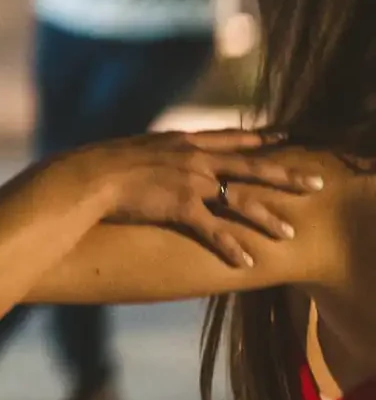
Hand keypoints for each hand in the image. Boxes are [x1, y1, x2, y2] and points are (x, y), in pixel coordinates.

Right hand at [54, 130, 321, 267]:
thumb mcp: (132, 147)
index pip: (228, 137)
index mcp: (180, 140)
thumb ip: (152, 150)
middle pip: (249, 164)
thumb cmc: (97, 164)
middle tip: (315, 182)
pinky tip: (246, 262)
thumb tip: (153, 154)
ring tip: (289, 233)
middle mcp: (191, 156)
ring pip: (240, 199)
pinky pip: (213, 229)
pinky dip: (231, 247)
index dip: (258, 139)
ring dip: (267, 218)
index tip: (282, 137)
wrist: (83, 176)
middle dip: (285, 174)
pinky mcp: (179, 206)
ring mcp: (188, 180)